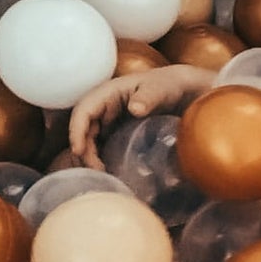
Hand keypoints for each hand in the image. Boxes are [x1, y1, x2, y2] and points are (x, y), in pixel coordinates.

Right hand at [68, 63, 213, 169]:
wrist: (184, 92)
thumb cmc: (169, 85)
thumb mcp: (160, 89)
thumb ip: (148, 97)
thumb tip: (134, 108)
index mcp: (108, 93)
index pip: (84, 110)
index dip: (76, 130)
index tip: (79, 150)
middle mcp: (104, 107)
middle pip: (83, 130)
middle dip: (84, 151)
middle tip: (96, 171)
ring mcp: (110, 121)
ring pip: (90, 140)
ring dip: (90, 158)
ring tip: (101, 175)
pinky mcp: (117, 133)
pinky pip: (102, 146)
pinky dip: (101, 159)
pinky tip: (108, 173)